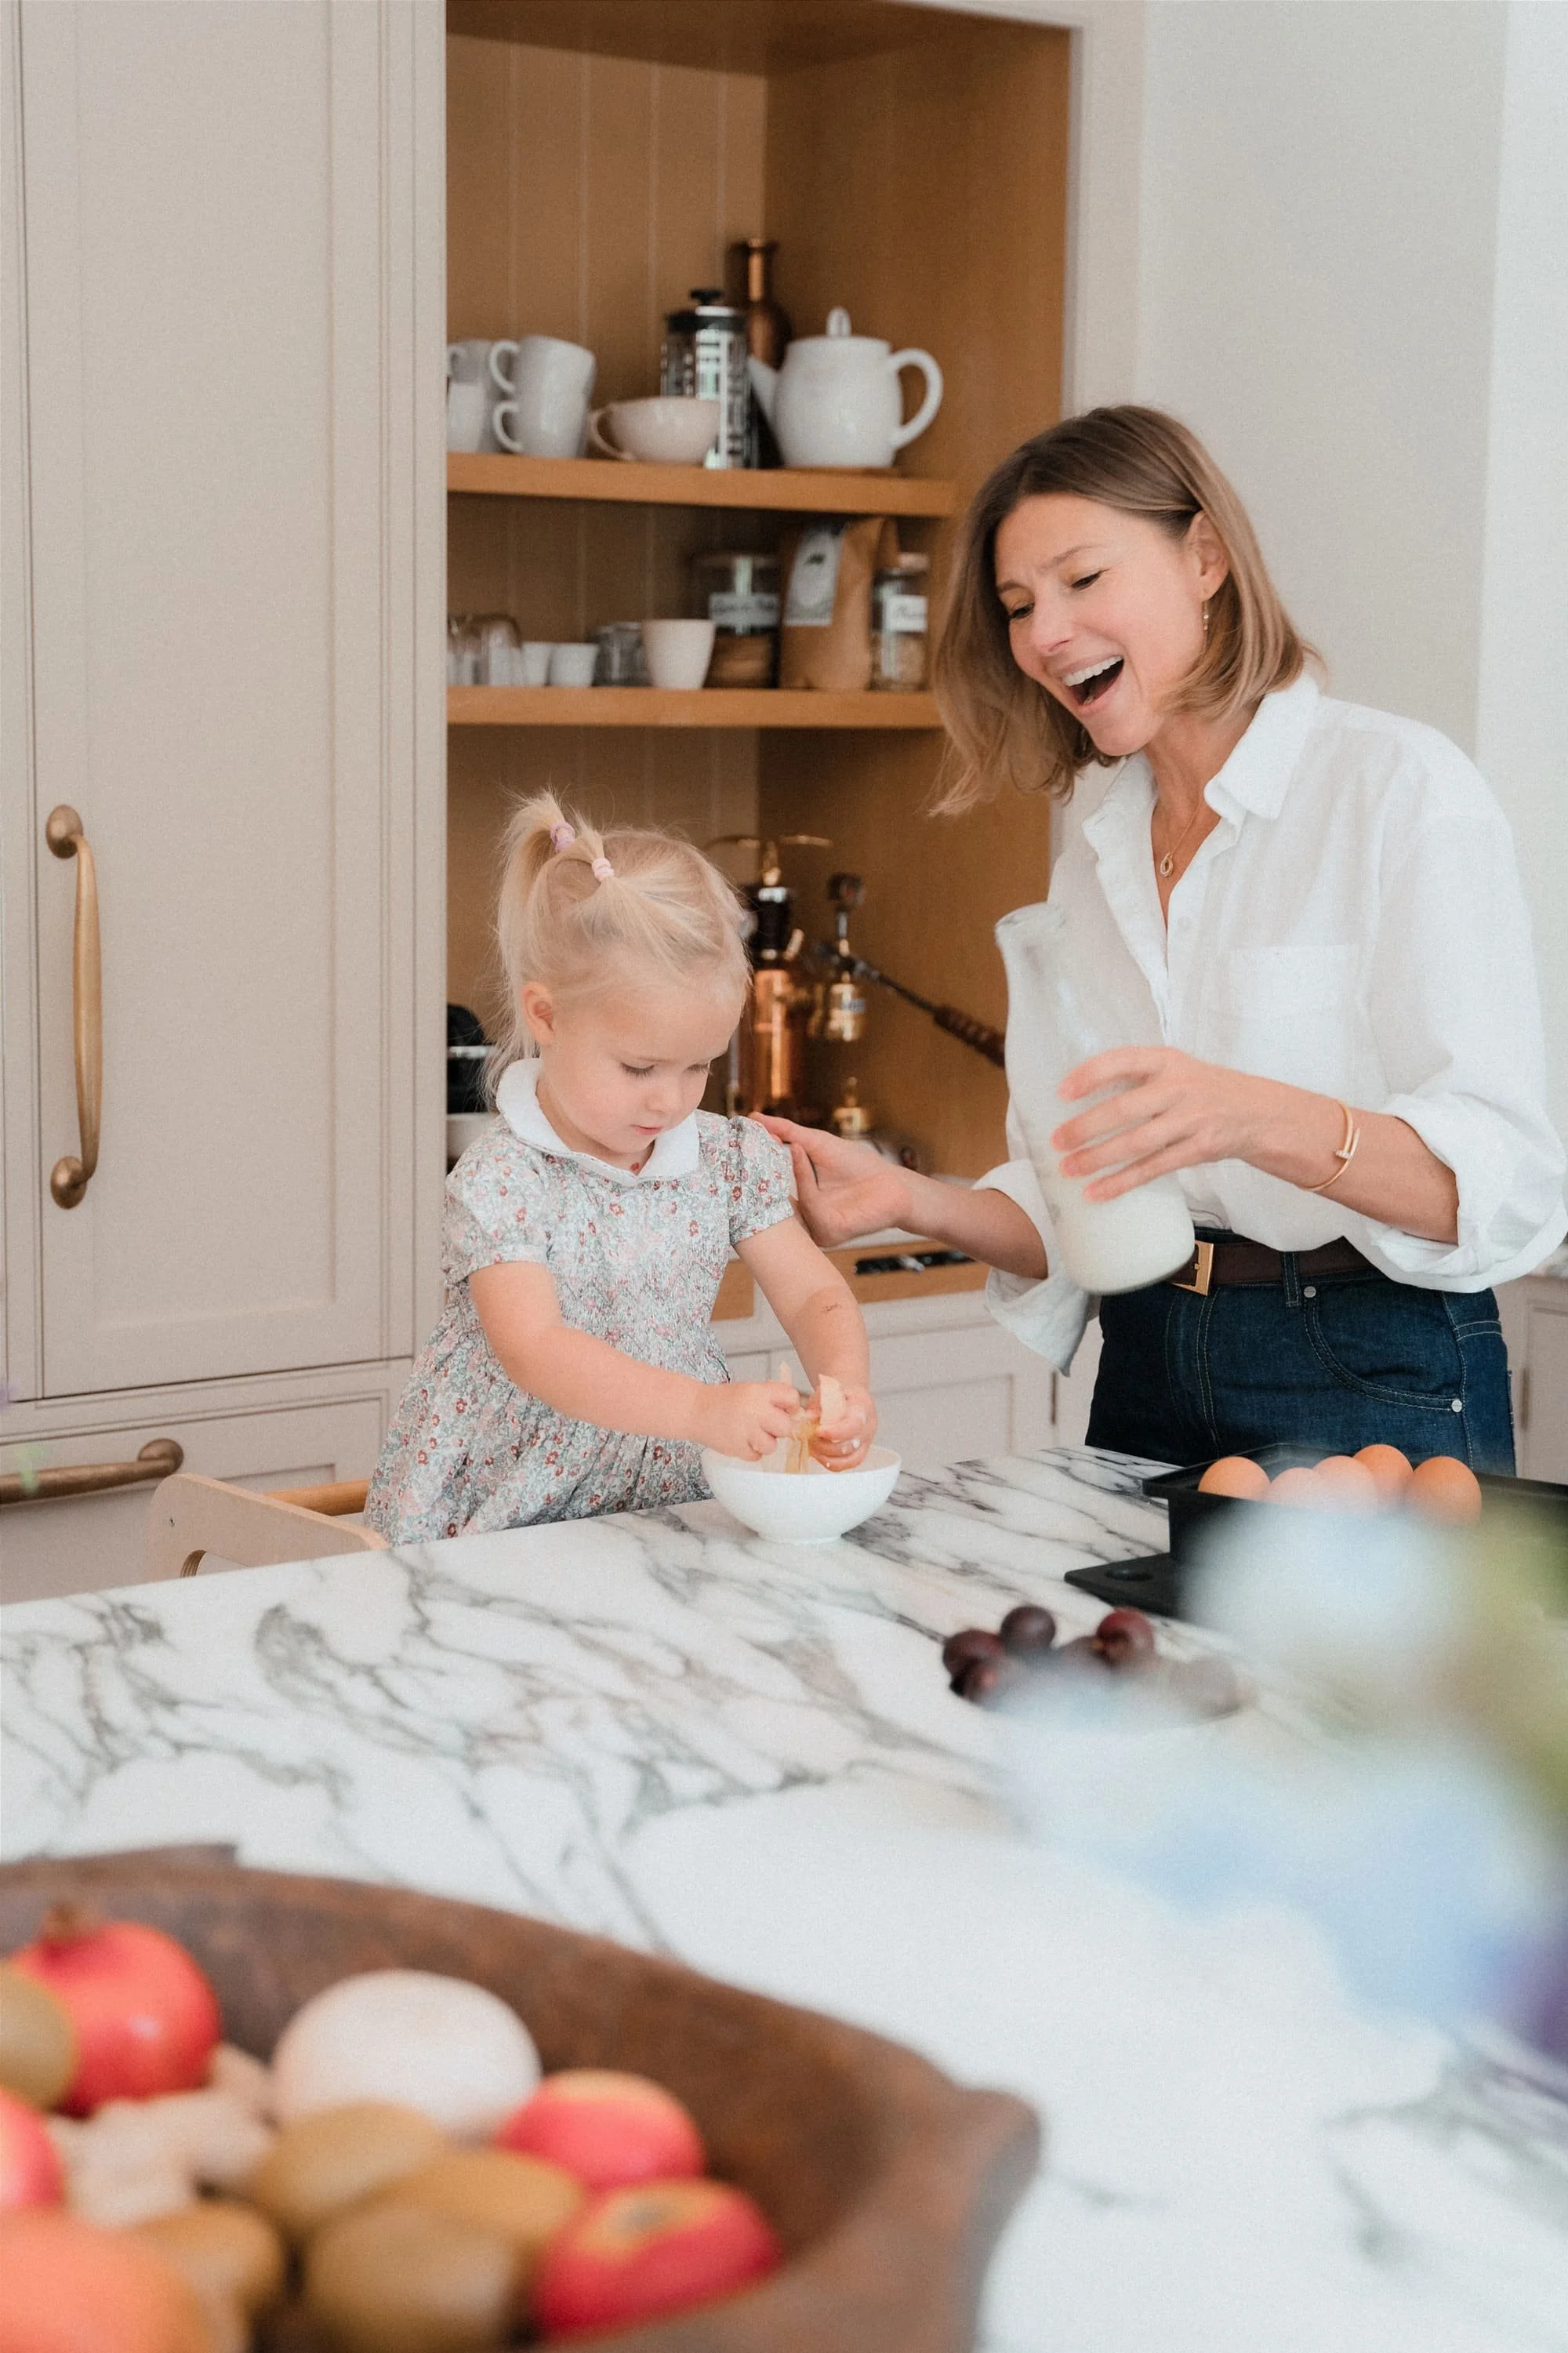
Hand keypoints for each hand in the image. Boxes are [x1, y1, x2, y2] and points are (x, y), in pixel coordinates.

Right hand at [693, 1379, 800, 1462]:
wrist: (695, 1409)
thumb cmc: (724, 1399)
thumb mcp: (750, 1389)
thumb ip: (772, 1397)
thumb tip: (796, 1412)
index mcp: (760, 1392)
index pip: (792, 1397)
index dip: (791, 1406)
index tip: (784, 1409)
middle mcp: (755, 1410)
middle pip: (786, 1426)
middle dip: (779, 1428)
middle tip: (767, 1426)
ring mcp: (746, 1431)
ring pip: (772, 1446)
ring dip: (765, 1442)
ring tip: (753, 1435)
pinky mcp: (737, 1448)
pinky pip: (756, 1456)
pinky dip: (751, 1452)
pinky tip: (743, 1441)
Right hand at [753, 1116, 913, 1246]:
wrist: (893, 1184)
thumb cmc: (857, 1165)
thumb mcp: (816, 1144)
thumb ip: (786, 1133)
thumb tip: (753, 1117)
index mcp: (797, 1205)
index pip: (767, 1192)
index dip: (753, 1170)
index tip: (737, 1144)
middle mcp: (803, 1221)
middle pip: (770, 1203)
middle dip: (758, 1177)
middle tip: (742, 1148)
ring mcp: (814, 1229)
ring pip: (787, 1202)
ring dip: (787, 1168)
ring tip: (787, 1142)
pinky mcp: (828, 1233)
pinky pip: (808, 1204)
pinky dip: (804, 1178)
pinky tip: (802, 1155)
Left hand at [810, 1380, 876, 1471]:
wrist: (851, 1398)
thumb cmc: (839, 1394)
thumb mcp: (828, 1390)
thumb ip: (819, 1402)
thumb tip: (809, 1417)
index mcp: (863, 1408)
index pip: (854, 1425)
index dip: (835, 1432)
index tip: (817, 1431)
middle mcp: (868, 1427)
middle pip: (849, 1446)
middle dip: (825, 1446)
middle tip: (809, 1438)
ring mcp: (866, 1442)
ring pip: (849, 1459)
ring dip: (826, 1456)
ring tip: (812, 1447)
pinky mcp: (860, 1453)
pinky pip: (847, 1464)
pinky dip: (831, 1463)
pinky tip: (818, 1454)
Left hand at [1053, 1047, 1273, 1201]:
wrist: (1258, 1113)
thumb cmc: (1203, 1090)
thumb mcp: (1176, 1069)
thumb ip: (1137, 1077)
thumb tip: (1079, 1097)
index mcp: (1166, 1060)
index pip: (1122, 1061)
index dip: (1090, 1075)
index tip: (1062, 1093)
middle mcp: (1179, 1087)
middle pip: (1125, 1109)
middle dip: (1086, 1127)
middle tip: (1057, 1142)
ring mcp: (1191, 1120)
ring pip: (1137, 1143)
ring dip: (1098, 1159)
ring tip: (1069, 1169)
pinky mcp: (1199, 1149)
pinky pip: (1153, 1169)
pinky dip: (1122, 1182)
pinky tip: (1097, 1192)